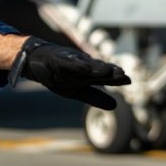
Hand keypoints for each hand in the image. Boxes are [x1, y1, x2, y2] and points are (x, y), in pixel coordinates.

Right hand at [8, 38, 131, 109]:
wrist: (37, 62)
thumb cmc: (58, 75)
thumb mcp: (77, 91)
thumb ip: (95, 97)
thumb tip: (115, 106)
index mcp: (88, 75)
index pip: (105, 77)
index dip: (116, 79)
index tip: (129, 81)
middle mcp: (82, 67)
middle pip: (98, 70)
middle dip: (110, 72)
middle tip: (123, 74)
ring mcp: (71, 62)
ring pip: (86, 65)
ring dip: (97, 67)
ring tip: (108, 69)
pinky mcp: (59, 59)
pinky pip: (69, 63)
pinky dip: (77, 65)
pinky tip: (85, 67)